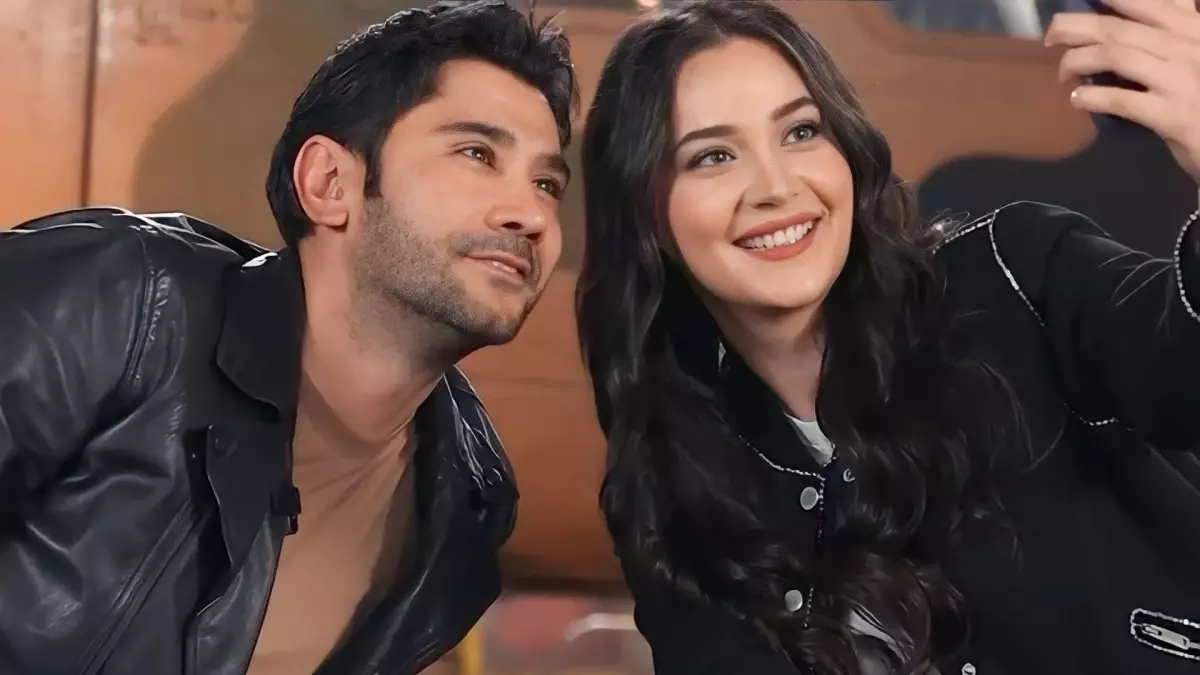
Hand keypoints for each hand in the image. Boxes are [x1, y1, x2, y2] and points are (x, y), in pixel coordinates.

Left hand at [1046, 0, 1199, 180]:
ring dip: (1078, 61)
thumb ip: (1172, 32)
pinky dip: (1093, 98)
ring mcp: (1183, 79)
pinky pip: (1122, 100)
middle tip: (1052, 35)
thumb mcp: (1196, 52)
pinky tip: (1078, 100)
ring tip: (1064, 72)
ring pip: (1116, 56)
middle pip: (1119, 27)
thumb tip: (1119, 27)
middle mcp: (1189, 44)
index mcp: (1194, 26)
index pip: (1148, 1)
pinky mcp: (1175, 115)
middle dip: (1076, 27)